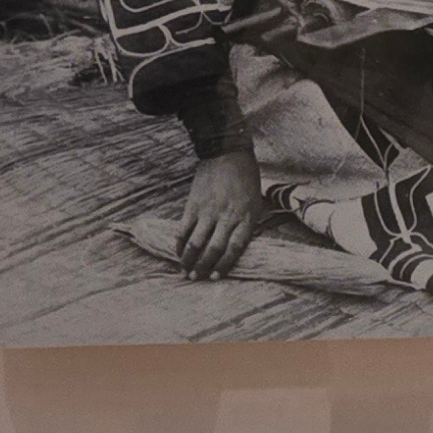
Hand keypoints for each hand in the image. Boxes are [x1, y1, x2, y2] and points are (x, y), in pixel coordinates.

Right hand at [175, 147, 264, 278]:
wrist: (228, 153)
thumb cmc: (246, 180)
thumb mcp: (255, 203)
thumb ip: (246, 225)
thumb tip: (235, 249)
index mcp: (245, 218)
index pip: (234, 248)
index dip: (224, 265)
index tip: (216, 277)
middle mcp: (226, 217)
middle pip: (213, 249)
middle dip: (204, 266)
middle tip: (196, 278)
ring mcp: (208, 211)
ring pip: (196, 242)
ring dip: (189, 259)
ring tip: (184, 271)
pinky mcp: (193, 204)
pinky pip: (183, 228)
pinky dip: (179, 242)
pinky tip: (178, 251)